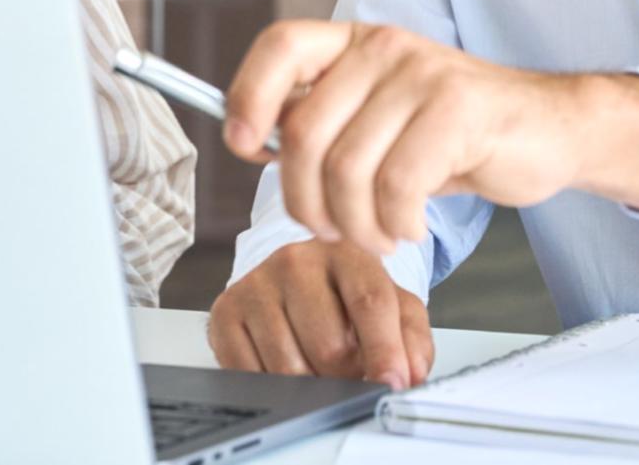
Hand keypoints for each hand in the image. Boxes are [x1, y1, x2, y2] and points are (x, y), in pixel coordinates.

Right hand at [207, 239, 433, 388]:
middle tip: (350, 370)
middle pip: (329, 345)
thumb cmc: (347, 297)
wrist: (294, 280)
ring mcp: (256, 284)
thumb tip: (410, 375)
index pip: (370, 302)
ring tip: (318, 367)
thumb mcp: (393, 307)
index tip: (392, 384)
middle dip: (347, 375)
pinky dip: (273, 387)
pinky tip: (283, 366)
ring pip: (290, 367)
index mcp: (346, 252)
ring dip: (311, 385)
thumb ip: (412, 339)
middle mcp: (296, 261)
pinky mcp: (226, 310)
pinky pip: (251, 373)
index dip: (385, 350)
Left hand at [224, 21, 638, 254]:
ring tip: (378, 234)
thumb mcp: (381, 118)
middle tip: (332, 229)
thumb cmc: (457, 133)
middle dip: (306, 200)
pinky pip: (396, 185)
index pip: (282, 46)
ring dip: (356, 224)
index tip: (242, 144)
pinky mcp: (459, 110)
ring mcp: (422, 75)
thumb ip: (326, 123)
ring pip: (348, 169)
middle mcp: (384, 48)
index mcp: (356, 43)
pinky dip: (394, 223)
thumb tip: (253, 143)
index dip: (248, 93)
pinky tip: (409, 225)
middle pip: (304, 132)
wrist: (550, 129)